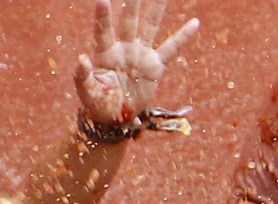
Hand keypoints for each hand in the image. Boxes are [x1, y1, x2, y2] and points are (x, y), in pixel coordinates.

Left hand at [74, 0, 199, 127]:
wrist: (116, 117)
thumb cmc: (98, 103)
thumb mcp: (87, 92)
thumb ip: (82, 76)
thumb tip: (82, 59)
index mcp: (105, 53)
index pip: (104, 30)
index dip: (103, 16)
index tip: (102, 0)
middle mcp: (124, 48)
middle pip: (129, 21)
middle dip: (132, 4)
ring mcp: (140, 54)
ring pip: (150, 27)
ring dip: (156, 9)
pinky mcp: (155, 66)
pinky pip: (172, 48)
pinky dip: (183, 36)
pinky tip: (195, 22)